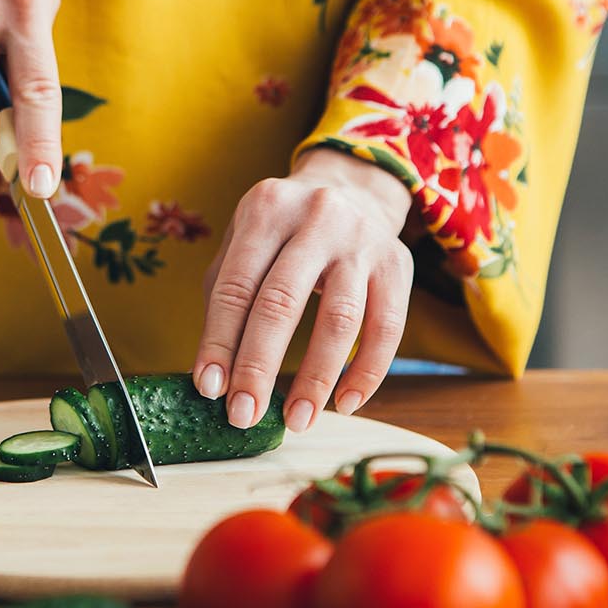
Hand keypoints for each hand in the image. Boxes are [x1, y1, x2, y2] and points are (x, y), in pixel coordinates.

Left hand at [193, 147, 414, 432]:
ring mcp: (361, 241)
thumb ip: (226, 294)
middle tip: (243, 415)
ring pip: (340, 320)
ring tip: (296, 420)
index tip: (210, 389)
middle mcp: (316, 219)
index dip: (219, 341)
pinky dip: (367, 373)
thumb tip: (213, 374)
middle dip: (259, 367)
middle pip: (282, 302)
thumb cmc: (286, 229)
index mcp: (266, 210)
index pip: (235, 285)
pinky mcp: (398, 264)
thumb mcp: (246, 239)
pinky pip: (387, 329)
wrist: (354, 187)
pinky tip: (344, 403)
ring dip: (315, 379)